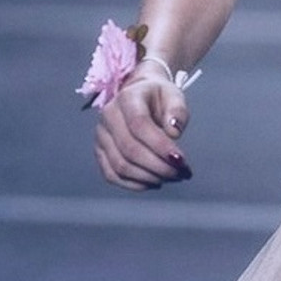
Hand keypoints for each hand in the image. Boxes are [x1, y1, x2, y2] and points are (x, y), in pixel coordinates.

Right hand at [94, 67, 191, 189]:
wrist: (139, 96)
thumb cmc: (158, 97)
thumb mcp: (174, 95)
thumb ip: (177, 111)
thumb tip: (174, 131)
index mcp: (128, 97)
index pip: (139, 125)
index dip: (160, 146)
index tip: (180, 160)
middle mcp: (109, 116)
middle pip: (130, 149)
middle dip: (159, 166)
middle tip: (181, 173)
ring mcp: (102, 135)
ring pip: (120, 166)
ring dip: (149, 177)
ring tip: (171, 178)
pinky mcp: (100, 151)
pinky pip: (112, 175)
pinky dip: (134, 184)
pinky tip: (154, 182)